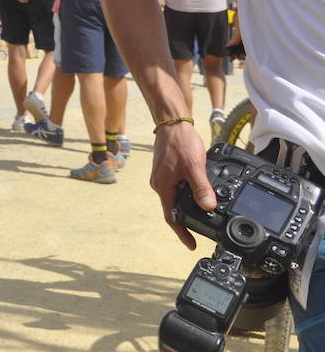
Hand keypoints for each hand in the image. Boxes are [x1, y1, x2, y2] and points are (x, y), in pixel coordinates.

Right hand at [150, 122, 215, 250]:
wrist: (172, 124)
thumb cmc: (180, 143)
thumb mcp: (194, 167)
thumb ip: (202, 188)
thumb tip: (208, 207)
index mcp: (164, 187)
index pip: (172, 217)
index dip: (182, 233)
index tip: (191, 244)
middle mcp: (160, 184)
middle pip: (174, 208)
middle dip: (188, 218)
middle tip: (205, 225)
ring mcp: (162, 177)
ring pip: (176, 197)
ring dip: (189, 203)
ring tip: (206, 205)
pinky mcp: (166, 170)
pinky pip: (176, 187)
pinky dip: (188, 192)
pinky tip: (199, 188)